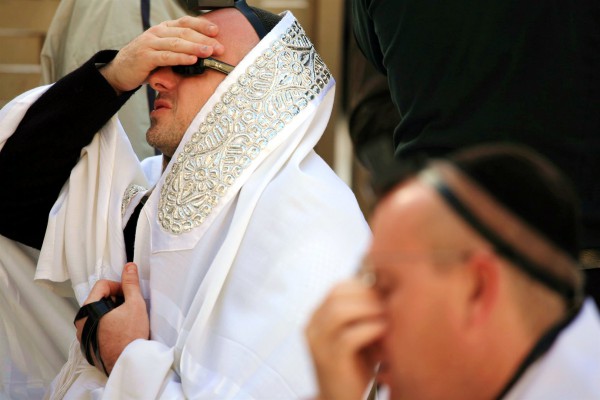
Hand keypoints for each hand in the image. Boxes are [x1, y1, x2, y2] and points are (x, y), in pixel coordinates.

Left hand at [75, 263, 148, 374]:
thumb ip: (131, 283)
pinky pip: (97, 327)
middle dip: (116, 300)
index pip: (102, 286)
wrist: (129, 362)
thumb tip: (129, 267)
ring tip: (126, 320)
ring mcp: (83, 335)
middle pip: (99, 299)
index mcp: (87, 310)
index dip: (118, 286)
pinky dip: (108, 324)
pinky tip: (121, 331)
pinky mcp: (88, 345)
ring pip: (98, 313)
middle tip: (129, 307)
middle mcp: (80, 322)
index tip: (129, 295)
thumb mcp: (135, 304)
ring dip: (112, 312)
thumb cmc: (131, 335)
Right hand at [100, 15, 224, 93]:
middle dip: (204, 39)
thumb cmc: (146, 62)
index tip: (216, 31)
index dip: (201, 25)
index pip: (185, 22)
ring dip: (195, 47)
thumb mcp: (164, 52)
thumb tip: (205, 54)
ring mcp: (150, 43)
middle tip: (219, 47)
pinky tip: (192, 60)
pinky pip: (166, 56)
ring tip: (210, 52)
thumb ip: (180, 50)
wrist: (120, 71)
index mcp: (163, 29)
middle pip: (184, 32)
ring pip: (177, 43)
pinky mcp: (145, 57)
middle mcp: (157, 32)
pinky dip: (181, 58)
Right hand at [305, 279, 385, 399]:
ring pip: (339, 311)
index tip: (386, 293)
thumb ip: (363, 311)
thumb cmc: (358, 366)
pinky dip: (371, 329)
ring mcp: (318, 344)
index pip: (338, 287)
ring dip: (369, 309)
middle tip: (390, 303)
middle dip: (368, 295)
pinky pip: (348, 337)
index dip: (364, 285)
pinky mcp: (330, 362)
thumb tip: (387, 285)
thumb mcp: (357, 332)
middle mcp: (312, 327)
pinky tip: (385, 332)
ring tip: (388, 316)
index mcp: (318, 317)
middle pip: (337, 294)